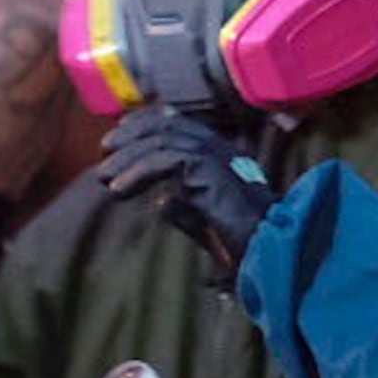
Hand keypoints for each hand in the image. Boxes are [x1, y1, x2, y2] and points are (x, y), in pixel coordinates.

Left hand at [98, 102, 274, 278]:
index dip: (147, 123)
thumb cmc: (249, 246)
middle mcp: (223, 150)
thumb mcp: (210, 227)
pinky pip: (165, 161)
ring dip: (128, 158)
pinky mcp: (211, 172)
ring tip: (104, 177)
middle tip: (105, 151)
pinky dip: (137, 173)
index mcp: (224, 156)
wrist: (273, 254)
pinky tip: (118, 189)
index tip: (120, 134)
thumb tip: (160, 201)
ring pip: (163, 141)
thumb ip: (187, 212)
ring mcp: (219, 158)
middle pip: (169, 125)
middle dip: (132, 134)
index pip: (181, 123)